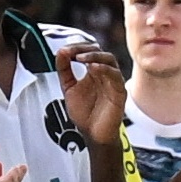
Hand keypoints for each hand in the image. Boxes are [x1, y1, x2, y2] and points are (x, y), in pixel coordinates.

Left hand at [52, 35, 127, 157]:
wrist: (92, 134)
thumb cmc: (84, 113)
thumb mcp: (68, 88)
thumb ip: (64, 70)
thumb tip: (60, 52)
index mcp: (93, 71)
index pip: (89, 50)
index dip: (77, 47)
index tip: (64, 51)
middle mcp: (104, 74)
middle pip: (100, 51)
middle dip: (85, 49)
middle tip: (71, 53)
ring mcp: (113, 82)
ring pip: (110, 60)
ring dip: (94, 56)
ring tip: (79, 57)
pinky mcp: (119, 92)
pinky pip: (116, 76)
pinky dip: (104, 69)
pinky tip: (92, 68)